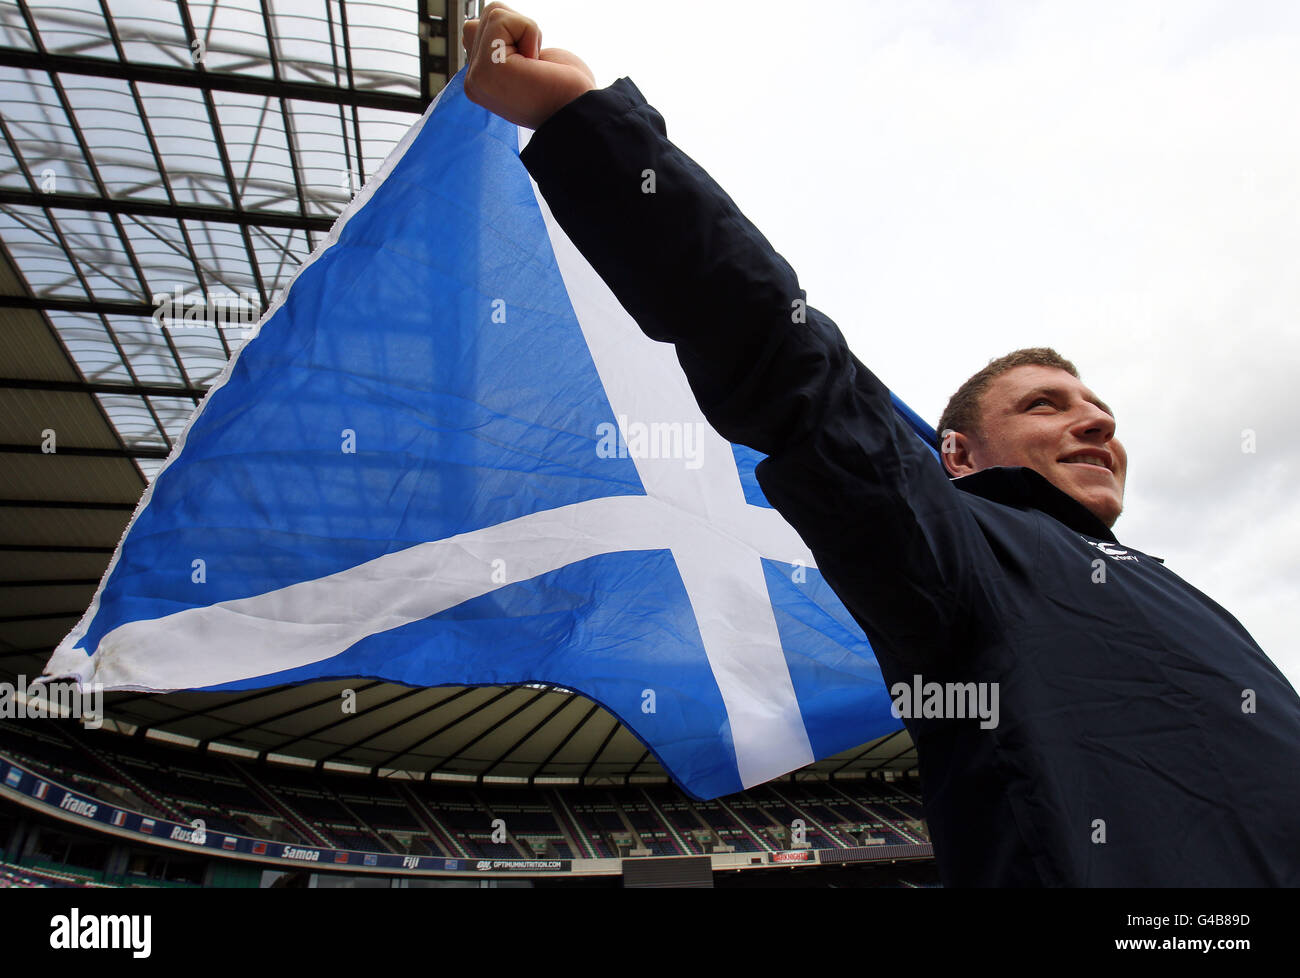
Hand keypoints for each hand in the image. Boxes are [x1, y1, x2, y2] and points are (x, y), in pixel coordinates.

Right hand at [462, 3, 596, 128]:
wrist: (579, 114)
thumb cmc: (565, 89)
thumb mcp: (527, 54)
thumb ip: (500, 40)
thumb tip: (482, 23)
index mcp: (483, 80)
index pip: (482, 29)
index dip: (515, 35)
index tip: (533, 67)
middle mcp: (474, 80)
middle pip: (487, 17)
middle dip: (519, 30)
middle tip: (535, 66)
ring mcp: (476, 76)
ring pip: (493, 14)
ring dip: (526, 31)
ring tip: (534, 64)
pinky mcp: (485, 69)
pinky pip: (501, 18)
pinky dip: (528, 32)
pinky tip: (534, 63)